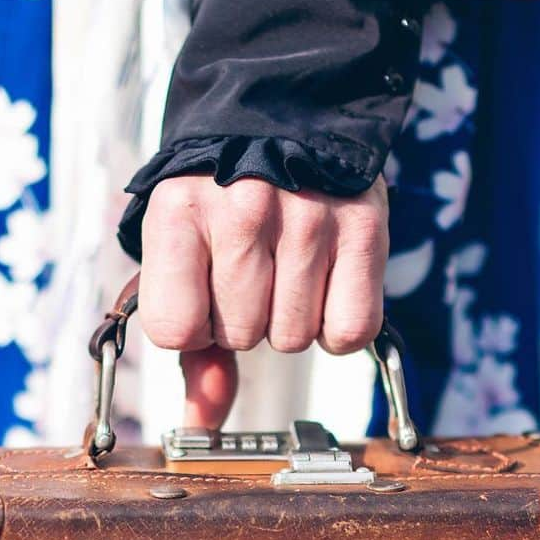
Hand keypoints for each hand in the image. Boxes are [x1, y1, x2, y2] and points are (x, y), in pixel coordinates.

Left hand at [138, 175, 388, 428]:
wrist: (282, 113)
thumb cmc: (219, 199)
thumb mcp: (181, 252)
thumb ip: (190, 344)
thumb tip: (201, 425)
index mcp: (179, 212)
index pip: (176, 331)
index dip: (191, 327)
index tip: (200, 294)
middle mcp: (243, 208)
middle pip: (241, 336)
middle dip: (244, 320)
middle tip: (251, 270)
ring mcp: (308, 215)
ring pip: (294, 337)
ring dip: (291, 320)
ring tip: (287, 268)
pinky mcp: (363, 225)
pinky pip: (351, 330)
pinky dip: (339, 324)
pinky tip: (326, 282)